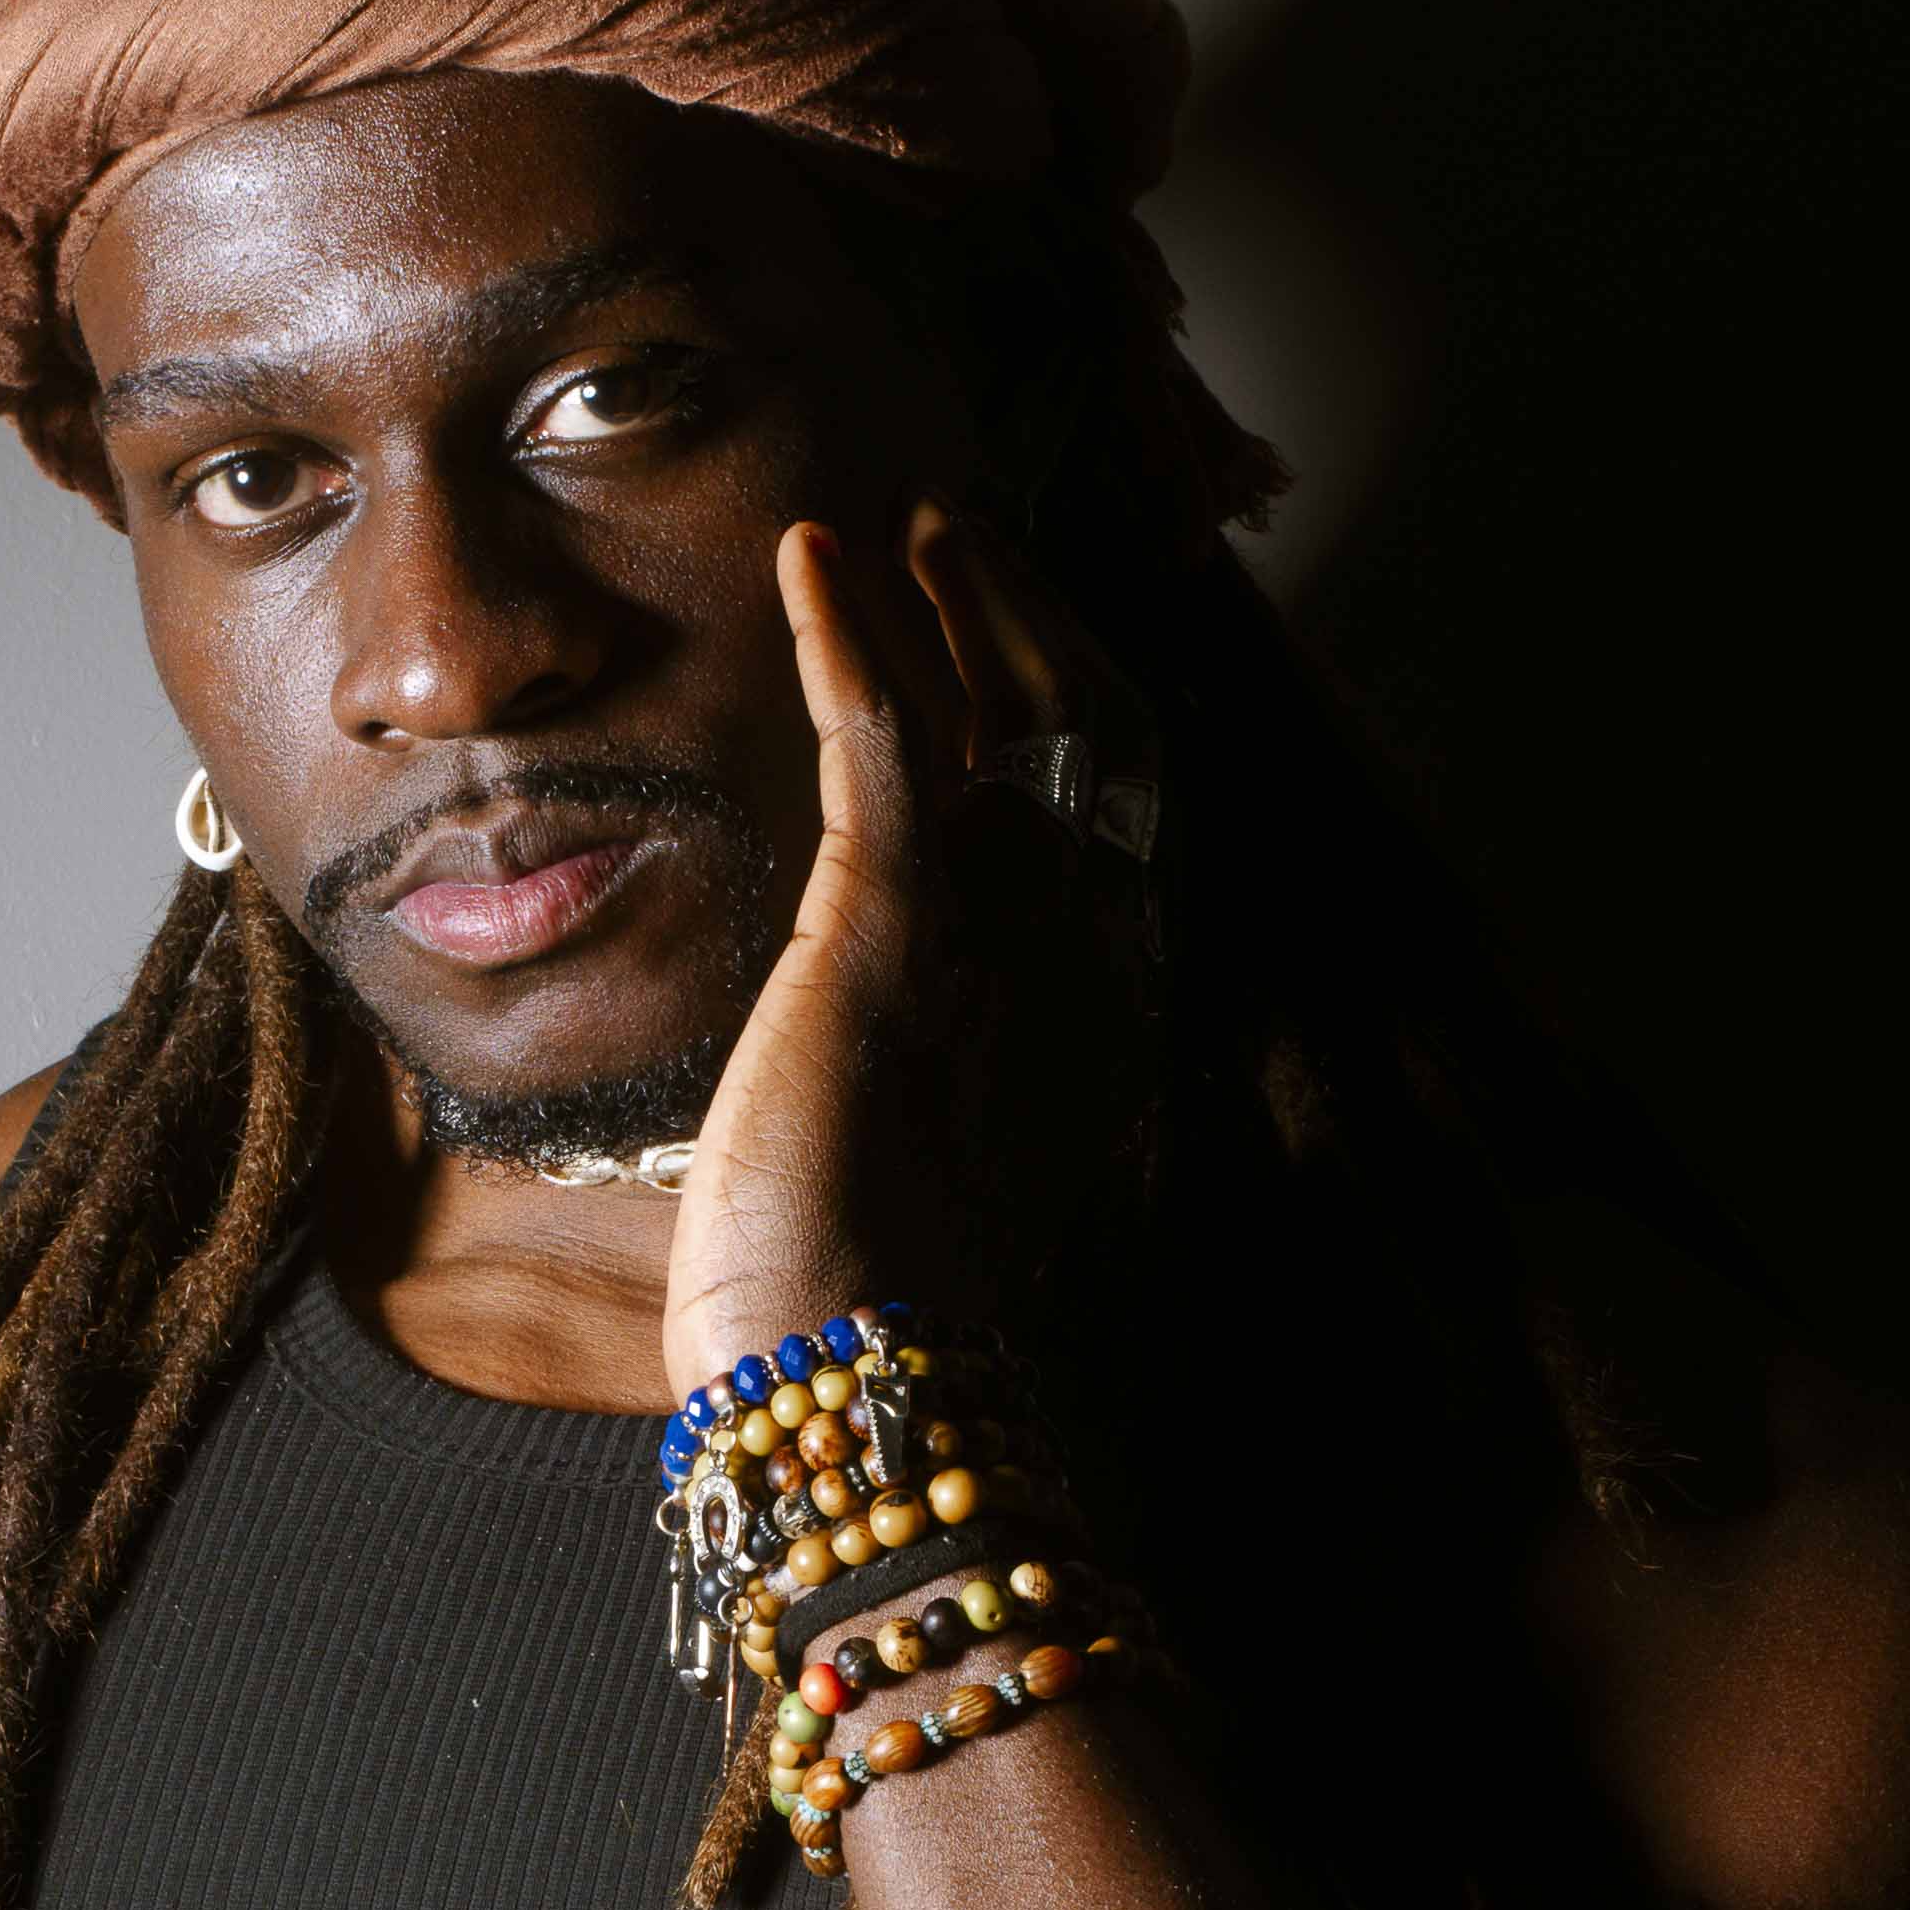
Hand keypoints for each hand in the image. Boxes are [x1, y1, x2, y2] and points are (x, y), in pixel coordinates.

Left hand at [660, 499, 1142, 1404]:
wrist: (843, 1387)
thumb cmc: (850, 1308)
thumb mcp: (897, 1153)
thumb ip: (906, 1059)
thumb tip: (861, 1029)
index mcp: (1083, 1011)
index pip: (1097, 803)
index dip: (1056, 692)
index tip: (993, 616)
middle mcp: (1072, 959)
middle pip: (1086, 732)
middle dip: (1026, 620)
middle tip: (958, 527)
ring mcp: (998, 940)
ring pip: (1009, 715)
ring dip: (953, 605)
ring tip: (901, 522)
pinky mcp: (894, 934)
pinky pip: (892, 743)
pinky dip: (851, 639)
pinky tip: (812, 559)